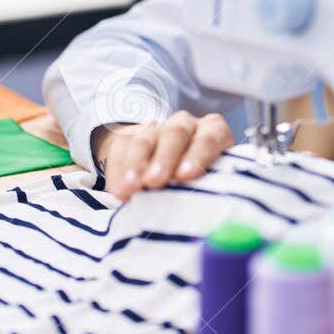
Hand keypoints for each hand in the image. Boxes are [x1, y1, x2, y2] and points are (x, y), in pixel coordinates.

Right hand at [94, 111, 233, 199]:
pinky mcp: (130, 136)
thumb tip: (201, 208)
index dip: (198, 155)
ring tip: (130, 189)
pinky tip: (118, 190)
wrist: (173, 174)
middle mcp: (187, 125)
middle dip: (164, 158)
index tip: (186, 176)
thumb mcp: (212, 182)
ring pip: (145, 140)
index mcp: (214, 132)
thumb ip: (209, 188)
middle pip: (175, 133)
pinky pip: (122, 148)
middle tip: (154, 182)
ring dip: (136, 165)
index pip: (209, 138)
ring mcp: (157, 128)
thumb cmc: (203, 184)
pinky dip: (119, 171)